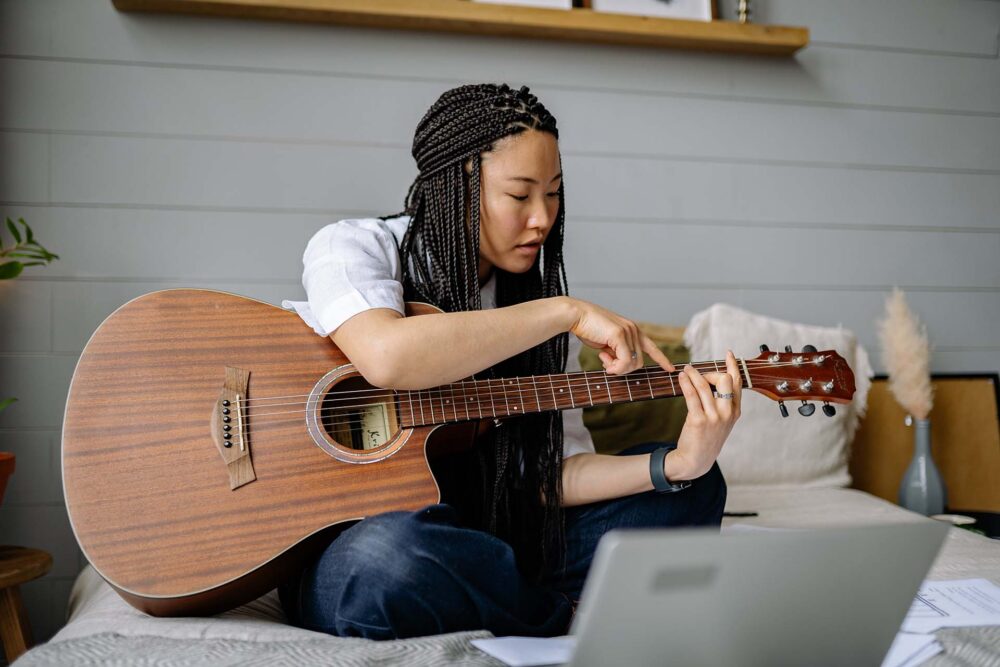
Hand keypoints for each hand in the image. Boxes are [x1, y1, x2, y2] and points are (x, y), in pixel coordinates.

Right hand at [566, 298, 674, 375]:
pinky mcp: (620, 334)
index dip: (661, 359)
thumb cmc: (588, 328)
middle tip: (606, 364)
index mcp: (632, 330)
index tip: (671, 369)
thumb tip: (618, 364)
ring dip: (616, 368)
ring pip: (632, 363)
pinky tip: (603, 359)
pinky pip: (624, 360)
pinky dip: (614, 366)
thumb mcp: (606, 342)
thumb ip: (616, 351)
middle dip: (622, 369)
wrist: (576, 315)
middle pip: (639, 362)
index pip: (651, 347)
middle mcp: (634, 330)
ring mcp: (628, 331)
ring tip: (603, 359)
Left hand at [669, 349, 742, 478]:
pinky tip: (681, 377)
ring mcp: (713, 417)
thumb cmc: (707, 438)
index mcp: (735, 411)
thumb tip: (714, 379)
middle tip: (699, 374)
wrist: (696, 459)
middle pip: (724, 380)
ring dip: (693, 374)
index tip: (728, 354)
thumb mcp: (722, 421)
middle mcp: (727, 413)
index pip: (738, 383)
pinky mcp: (698, 420)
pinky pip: (692, 395)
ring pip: (705, 385)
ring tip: (686, 369)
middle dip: (711, 372)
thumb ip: (723, 403)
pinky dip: (686, 383)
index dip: (733, 366)